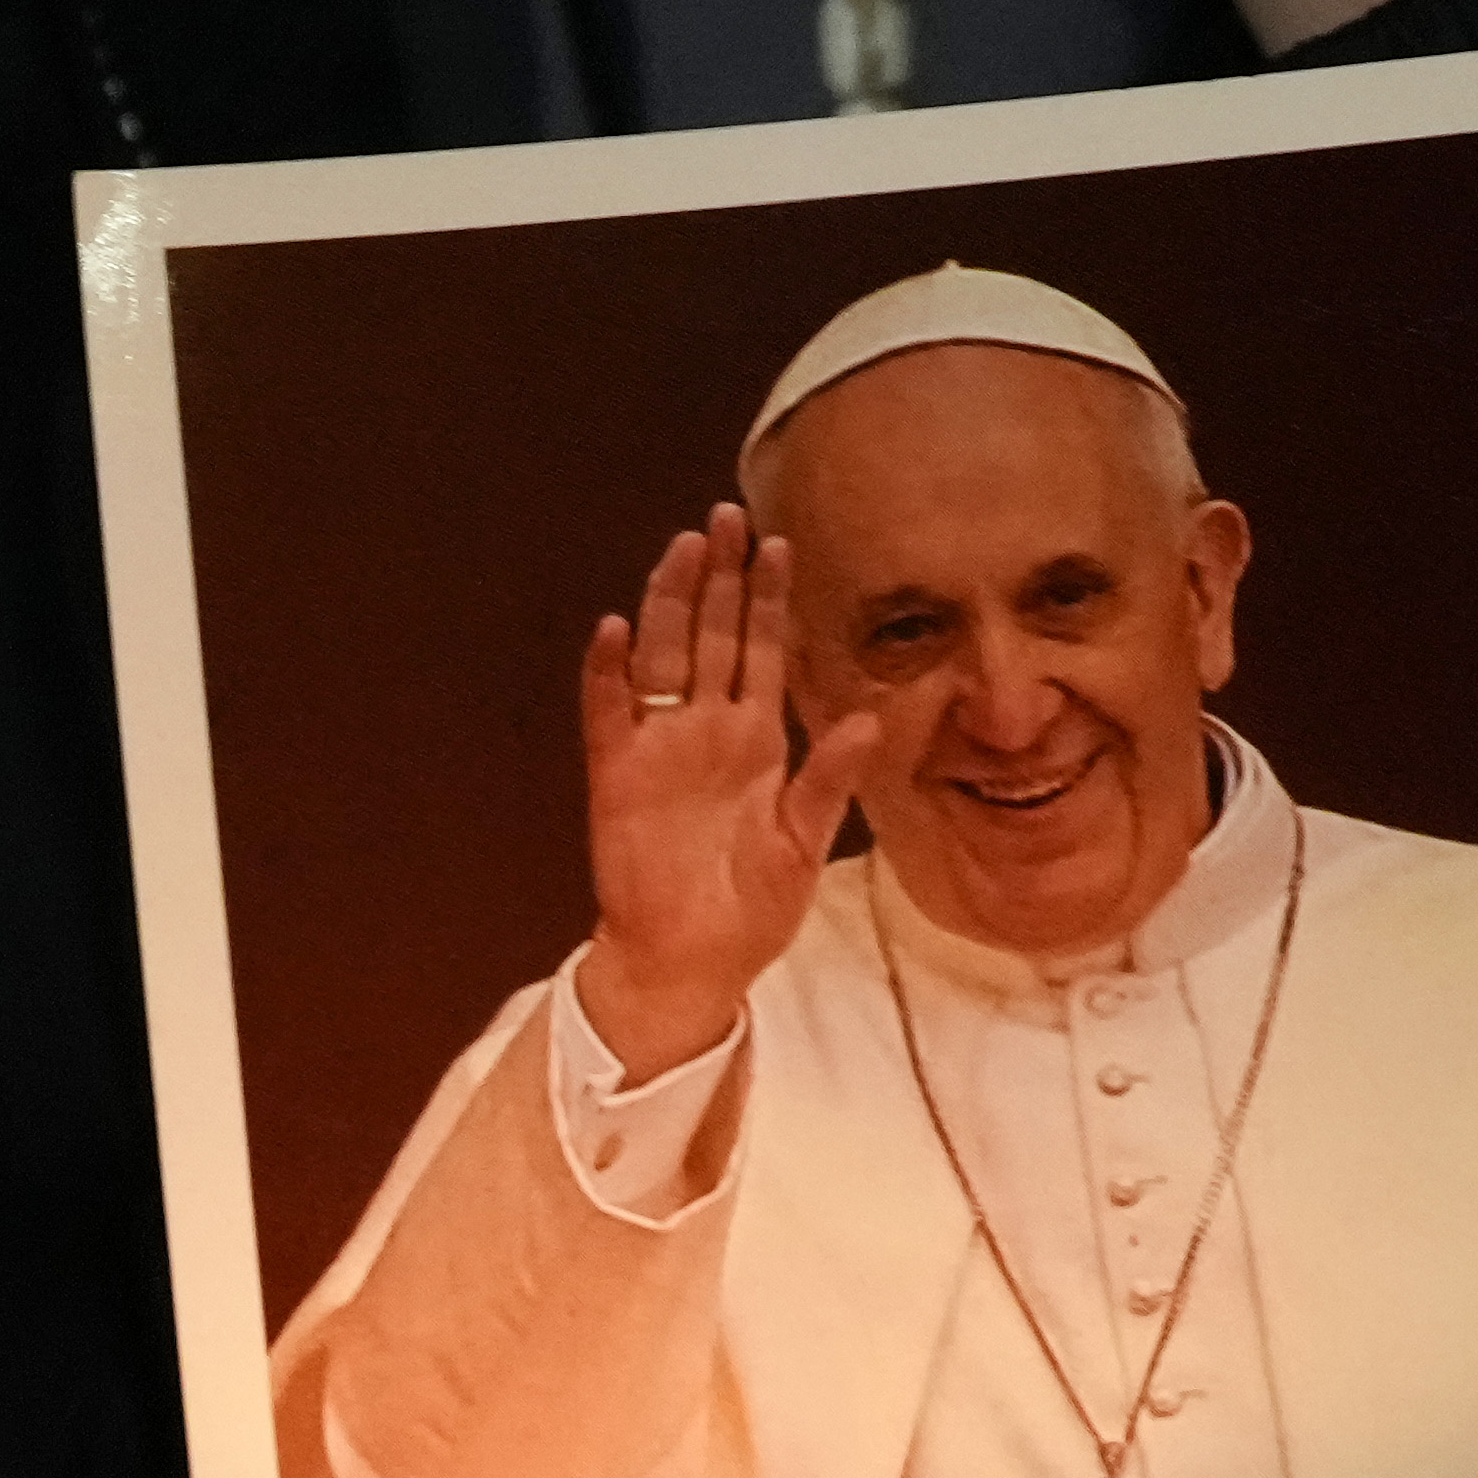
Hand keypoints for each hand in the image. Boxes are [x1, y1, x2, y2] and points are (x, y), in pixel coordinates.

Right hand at [580, 501, 880, 1079]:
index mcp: (755, 740)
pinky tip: (616, 630)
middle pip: (710, 635)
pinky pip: (609, 714)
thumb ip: (830, 779)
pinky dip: (609, 673)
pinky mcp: (617, 777)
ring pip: (663, 657)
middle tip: (726, 516)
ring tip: (682, 548)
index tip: (777, 543)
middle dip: (719, 576)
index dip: (766, 598)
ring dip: (670, 603)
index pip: (761, 651)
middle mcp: (705, 731)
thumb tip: (868, 719)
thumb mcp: (805, 842)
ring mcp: (658, 749)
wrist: (693, 962)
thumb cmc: (752, 908)